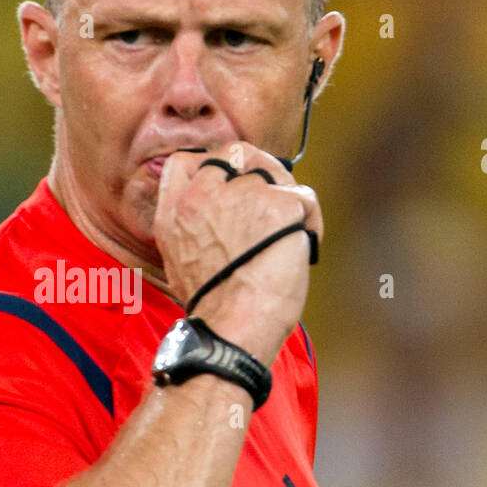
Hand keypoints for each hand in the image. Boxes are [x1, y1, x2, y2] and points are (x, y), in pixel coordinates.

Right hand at [152, 141, 323, 365]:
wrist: (231, 330)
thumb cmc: (214, 305)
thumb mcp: (179, 256)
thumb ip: (192, 221)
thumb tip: (220, 205)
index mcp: (175, 209)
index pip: (187, 160)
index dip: (214, 166)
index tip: (232, 184)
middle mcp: (204, 194)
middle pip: (239, 155)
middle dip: (261, 172)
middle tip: (273, 204)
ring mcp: (242, 196)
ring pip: (277, 175)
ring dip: (289, 202)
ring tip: (290, 236)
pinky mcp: (278, 206)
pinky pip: (305, 197)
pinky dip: (311, 221)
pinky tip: (304, 246)